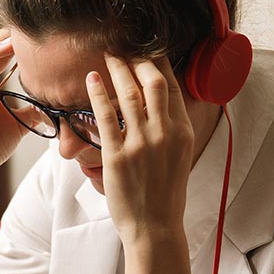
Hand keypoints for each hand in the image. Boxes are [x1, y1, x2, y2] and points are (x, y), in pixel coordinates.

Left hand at [86, 55, 194, 243]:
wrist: (155, 227)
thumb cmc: (165, 194)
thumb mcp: (179, 156)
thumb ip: (171, 129)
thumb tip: (161, 106)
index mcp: (182, 132)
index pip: (173, 86)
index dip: (159, 62)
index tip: (148, 48)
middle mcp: (164, 133)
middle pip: (153, 81)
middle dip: (138, 58)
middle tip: (125, 45)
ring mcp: (141, 143)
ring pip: (129, 93)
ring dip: (117, 69)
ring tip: (108, 54)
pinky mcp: (117, 155)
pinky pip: (105, 116)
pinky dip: (97, 93)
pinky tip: (91, 79)